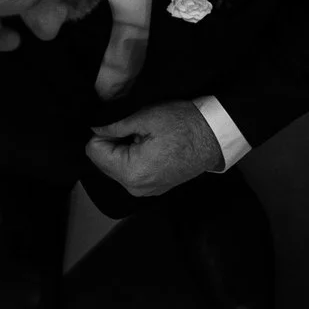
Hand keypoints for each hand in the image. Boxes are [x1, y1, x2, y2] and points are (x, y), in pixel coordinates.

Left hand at [85, 102, 221, 197]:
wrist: (215, 137)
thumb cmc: (186, 126)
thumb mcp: (145, 117)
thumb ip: (114, 125)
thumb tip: (94, 128)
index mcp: (131, 172)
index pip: (93, 151)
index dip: (103, 132)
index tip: (122, 124)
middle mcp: (135, 187)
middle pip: (103, 162)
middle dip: (114, 143)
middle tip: (137, 130)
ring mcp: (145, 190)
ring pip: (116, 167)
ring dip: (125, 150)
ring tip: (147, 138)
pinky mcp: (154, 187)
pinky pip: (132, 172)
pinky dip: (135, 158)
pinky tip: (153, 147)